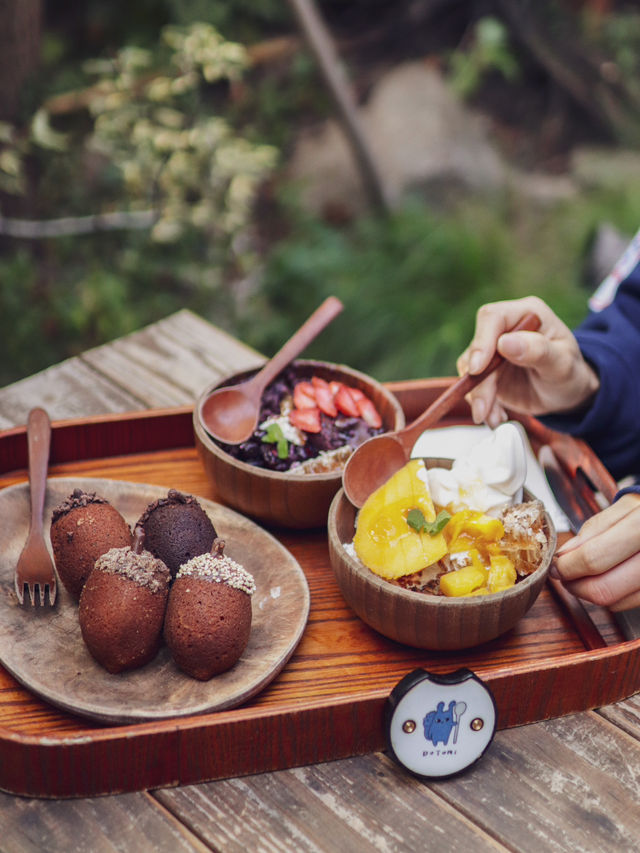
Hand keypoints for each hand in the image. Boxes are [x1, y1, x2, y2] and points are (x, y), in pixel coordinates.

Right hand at [457, 296, 599, 426]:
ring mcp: (493, 351)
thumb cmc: (570, 373)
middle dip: (478, 382)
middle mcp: (505, 329)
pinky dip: (482, 405)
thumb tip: (506, 343)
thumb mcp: (562, 364)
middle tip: (484, 408)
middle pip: (476, 349)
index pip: (492, 318)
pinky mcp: (486, 372)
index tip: (478, 369)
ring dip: (479, 398)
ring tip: (495, 418)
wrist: (566, 394)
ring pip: (470, 371)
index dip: (481, 341)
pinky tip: (497, 416)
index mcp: (526, 314)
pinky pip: (473, 387)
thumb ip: (538, 351)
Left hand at [554, 493, 639, 609]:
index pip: (594, 558)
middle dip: (574, 584)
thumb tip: (566, 554)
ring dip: (589, 592)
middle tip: (563, 574)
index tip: (556, 564)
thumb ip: (595, 529)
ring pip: (615, 601)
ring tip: (582, 575)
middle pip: (603, 588)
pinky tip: (607, 578)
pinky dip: (612, 596)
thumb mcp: (627, 507)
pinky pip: (629, 604)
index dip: (567, 566)